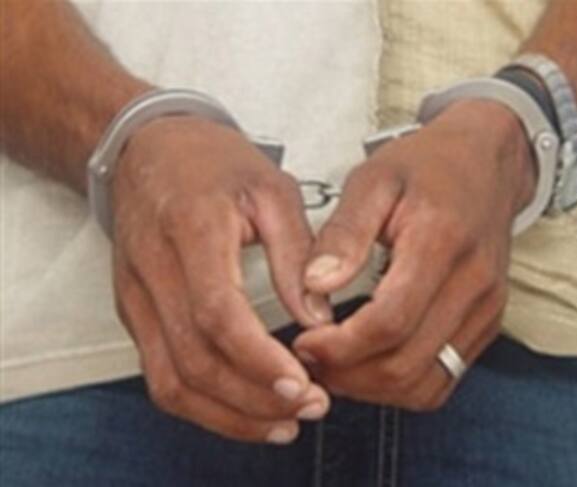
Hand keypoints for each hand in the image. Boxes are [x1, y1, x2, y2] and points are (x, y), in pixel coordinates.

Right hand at [112, 116, 331, 442]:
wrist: (146, 151)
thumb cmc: (212, 163)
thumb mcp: (270, 190)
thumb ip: (297, 254)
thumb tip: (318, 318)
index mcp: (191, 230)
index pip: (217, 313)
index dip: (259, 358)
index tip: (302, 384)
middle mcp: (153, 271)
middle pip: (194, 359)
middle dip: (253, 398)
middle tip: (308, 408)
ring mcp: (136, 297)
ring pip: (171, 381)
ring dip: (227, 414)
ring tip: (281, 423)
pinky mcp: (134, 313)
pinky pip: (159, 376)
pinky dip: (201, 405)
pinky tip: (242, 411)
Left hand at [293, 100, 535, 409]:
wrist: (485, 161)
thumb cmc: (427, 166)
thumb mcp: (373, 180)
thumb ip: (344, 233)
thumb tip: (315, 285)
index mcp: (441, 242)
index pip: (390, 322)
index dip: (340, 346)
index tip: (305, 341)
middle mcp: (473, 284)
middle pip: (406, 364)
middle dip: (348, 374)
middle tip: (311, 358)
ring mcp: (486, 309)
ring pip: (427, 384)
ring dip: (373, 388)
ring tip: (335, 366)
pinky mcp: (487, 323)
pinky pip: (444, 379)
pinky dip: (402, 385)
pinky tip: (371, 365)